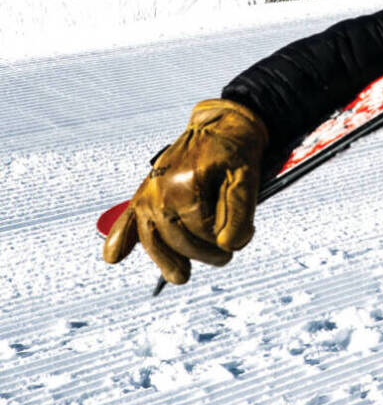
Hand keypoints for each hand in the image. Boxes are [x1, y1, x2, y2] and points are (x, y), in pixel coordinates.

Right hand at [102, 99, 267, 284]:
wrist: (220, 127)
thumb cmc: (235, 154)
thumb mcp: (247, 179)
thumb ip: (240, 213)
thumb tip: (229, 245)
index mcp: (183, 185)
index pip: (202, 231)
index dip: (224, 240)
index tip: (243, 238)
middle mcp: (159, 191)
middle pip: (176, 239)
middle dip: (203, 254)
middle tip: (225, 258)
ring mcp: (148, 193)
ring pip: (152, 238)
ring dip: (165, 261)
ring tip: (181, 277)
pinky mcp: (145, 194)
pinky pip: (128, 219)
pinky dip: (120, 237)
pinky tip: (114, 257)